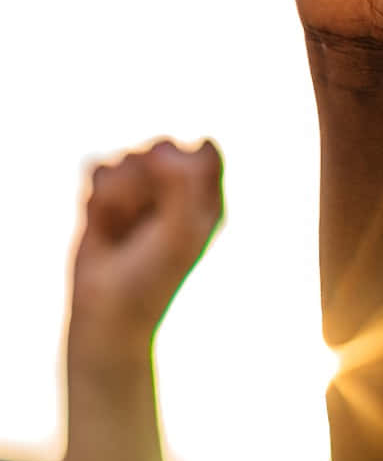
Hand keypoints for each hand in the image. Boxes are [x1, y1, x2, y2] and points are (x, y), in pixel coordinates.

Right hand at [70, 140, 222, 355]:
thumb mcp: (179, 233)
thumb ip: (180, 185)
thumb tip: (161, 148)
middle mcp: (177, 189)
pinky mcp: (109, 195)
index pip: (206, 151)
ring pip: (128, 157)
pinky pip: (100, 168)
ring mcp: (142, 190)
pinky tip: (101, 222)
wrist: (107, 313)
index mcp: (207, 198)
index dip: (185, 164)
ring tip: (122, 227)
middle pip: (163, 147)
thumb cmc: (152, 277)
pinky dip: (98, 196)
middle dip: (147, 178)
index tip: (173, 195)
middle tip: (145, 218)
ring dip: (120, 193)